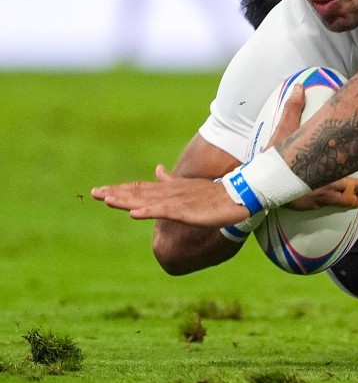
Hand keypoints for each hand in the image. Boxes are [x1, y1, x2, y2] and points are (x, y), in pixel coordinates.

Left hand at [92, 164, 248, 225]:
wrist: (238, 195)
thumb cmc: (216, 193)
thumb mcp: (190, 187)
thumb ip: (171, 180)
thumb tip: (158, 169)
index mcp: (170, 189)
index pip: (140, 189)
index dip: (121, 190)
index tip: (102, 191)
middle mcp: (169, 193)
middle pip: (138, 192)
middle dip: (115, 193)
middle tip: (93, 193)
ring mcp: (176, 201)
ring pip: (146, 201)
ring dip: (125, 200)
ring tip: (106, 200)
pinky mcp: (185, 211)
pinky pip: (163, 211)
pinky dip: (147, 211)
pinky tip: (134, 213)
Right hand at [266, 84, 357, 209]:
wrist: (257, 184)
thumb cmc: (272, 158)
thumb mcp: (283, 131)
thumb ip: (293, 109)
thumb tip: (299, 87)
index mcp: (324, 169)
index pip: (349, 173)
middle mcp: (324, 186)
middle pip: (349, 190)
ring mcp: (316, 198)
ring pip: (341, 201)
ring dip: (354, 200)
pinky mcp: (306, 205)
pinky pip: (326, 207)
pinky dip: (337, 205)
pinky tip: (340, 204)